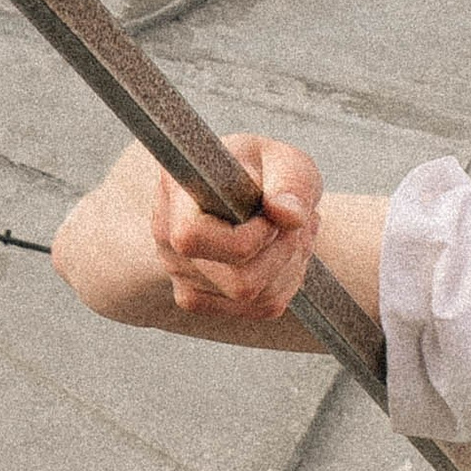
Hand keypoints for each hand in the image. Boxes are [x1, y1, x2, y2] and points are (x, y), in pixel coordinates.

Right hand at [52, 132, 319, 328]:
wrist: (252, 190)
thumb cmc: (266, 169)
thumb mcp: (286, 161)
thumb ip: (291, 183)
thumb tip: (289, 216)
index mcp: (176, 194)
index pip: (193, 239)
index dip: (246, 237)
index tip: (272, 213)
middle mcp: (167, 241)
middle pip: (236, 282)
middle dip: (284, 253)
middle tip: (303, 222)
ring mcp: (180, 276)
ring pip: (252, 299)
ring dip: (291, 266)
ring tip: (297, 232)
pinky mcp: (200, 299)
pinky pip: (258, 309)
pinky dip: (286, 282)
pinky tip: (285, 253)